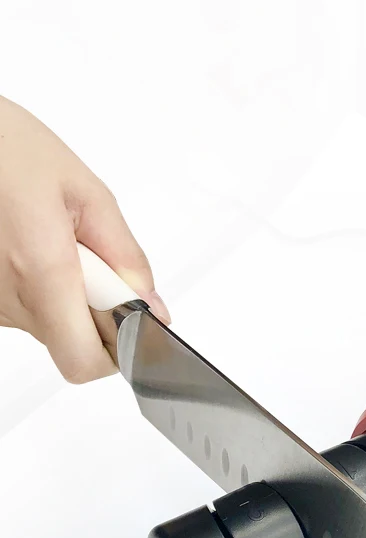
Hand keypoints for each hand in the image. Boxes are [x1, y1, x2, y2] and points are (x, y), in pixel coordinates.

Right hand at [0, 96, 169, 382]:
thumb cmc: (9, 150)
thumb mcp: (89, 195)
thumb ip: (126, 259)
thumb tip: (152, 309)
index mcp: (41, 270)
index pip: (83, 361)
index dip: (116, 352)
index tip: (131, 322)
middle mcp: (7, 296)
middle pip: (71, 342)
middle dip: (97, 313)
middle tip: (91, 261)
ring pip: (50, 324)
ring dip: (68, 294)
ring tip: (54, 241)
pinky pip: (27, 306)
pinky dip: (43, 285)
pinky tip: (33, 244)